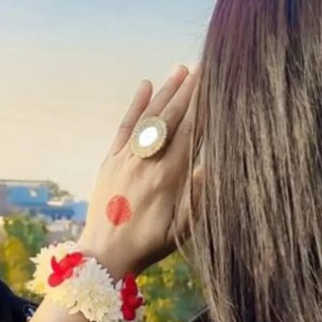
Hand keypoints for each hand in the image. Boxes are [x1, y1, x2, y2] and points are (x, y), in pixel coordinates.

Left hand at [77, 64, 200, 279]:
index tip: (217, 82)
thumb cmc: (148, 246)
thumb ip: (198, 198)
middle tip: (205, 65)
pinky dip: (136, 106)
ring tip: (182, 70)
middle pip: (171, 118)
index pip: (191, 132)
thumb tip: (213, 164)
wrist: (104, 256)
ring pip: (149, 118)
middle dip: (189, 90)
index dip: (204, 105)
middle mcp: (146, 162)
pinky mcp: (109, 163)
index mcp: (167, 178)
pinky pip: (124, 129)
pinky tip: (146, 86)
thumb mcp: (182, 230)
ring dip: (166, 92)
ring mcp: (125, 160)